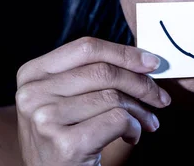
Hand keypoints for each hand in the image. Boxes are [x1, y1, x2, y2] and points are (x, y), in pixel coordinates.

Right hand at [15, 36, 170, 165]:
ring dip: (140, 110)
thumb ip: (91, 74)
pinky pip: (117, 120)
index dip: (124, 53)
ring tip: (147, 122)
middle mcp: (32, 94)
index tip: (152, 62)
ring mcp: (45, 119)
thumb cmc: (67, 139)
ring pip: (112, 96)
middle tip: (161, 98)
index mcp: (31, 74)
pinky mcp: (65, 145)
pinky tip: (132, 138)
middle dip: (141, 84)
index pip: (86, 48)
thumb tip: (144, 60)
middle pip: (103, 71)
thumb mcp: (66, 100)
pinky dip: (134, 128)